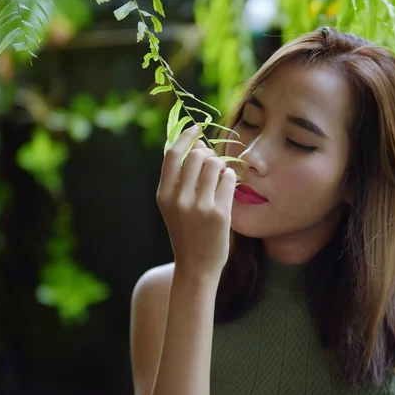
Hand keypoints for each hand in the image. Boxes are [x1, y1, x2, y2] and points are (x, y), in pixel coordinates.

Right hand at [156, 125, 236, 279]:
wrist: (196, 266)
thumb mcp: (172, 206)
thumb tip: (196, 145)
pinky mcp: (219, 213)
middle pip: (196, 155)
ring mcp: (199, 206)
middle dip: (207, 152)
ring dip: (220, 164)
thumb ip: (178, 179)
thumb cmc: (186, 232)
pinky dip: (230, 177)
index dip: (186, 136)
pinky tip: (227, 186)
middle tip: (211, 160)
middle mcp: (179, 199)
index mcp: (164, 194)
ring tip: (220, 176)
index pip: (172, 154)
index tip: (197, 128)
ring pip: (214, 164)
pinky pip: (229, 179)